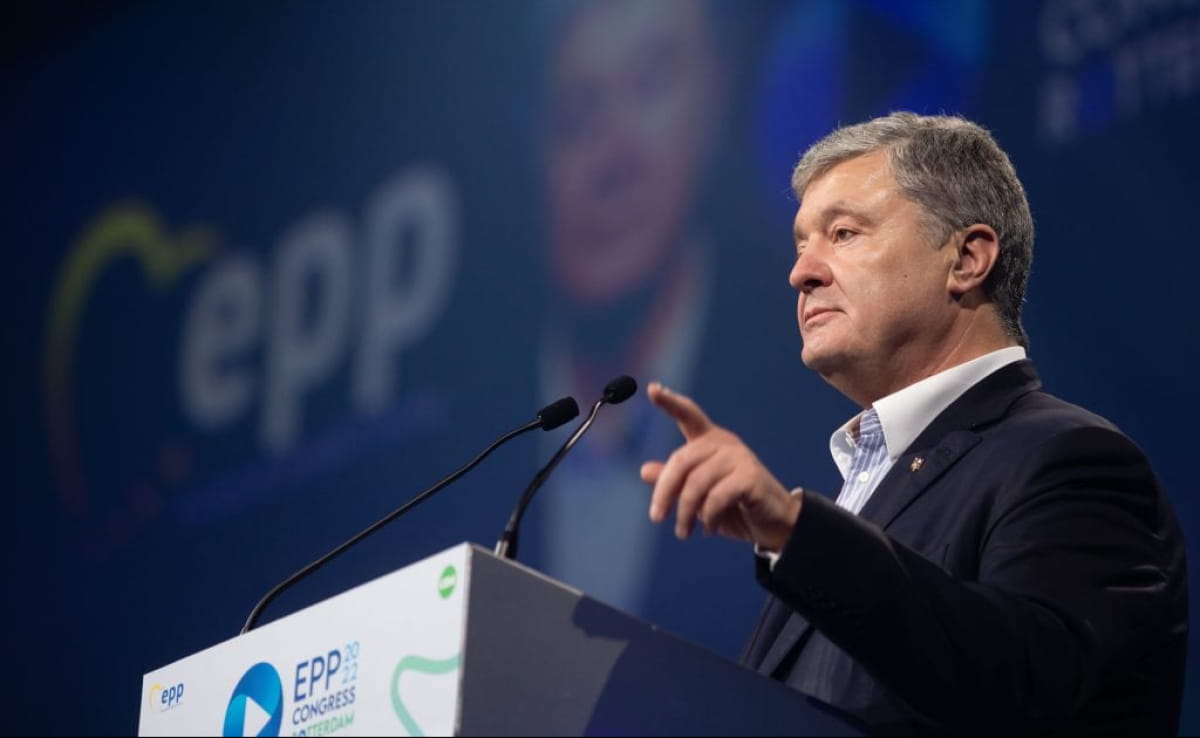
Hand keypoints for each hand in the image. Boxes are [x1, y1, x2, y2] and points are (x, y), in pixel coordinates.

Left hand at [641, 382, 800, 549]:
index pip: (688, 415)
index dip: (670, 402)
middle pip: (681, 461)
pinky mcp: (750, 476)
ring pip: (696, 483)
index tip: (652, 389)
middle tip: (656, 518)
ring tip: (683, 533)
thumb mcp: (698, 497)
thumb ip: (674, 482)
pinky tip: (710, 529)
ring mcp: (739, 457)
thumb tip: (644, 470)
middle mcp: (724, 443)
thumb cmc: (734, 507)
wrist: (774, 524)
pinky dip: (709, 518)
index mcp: (709, 441)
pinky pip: (716, 497)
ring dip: (686, 513)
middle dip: (664, 492)